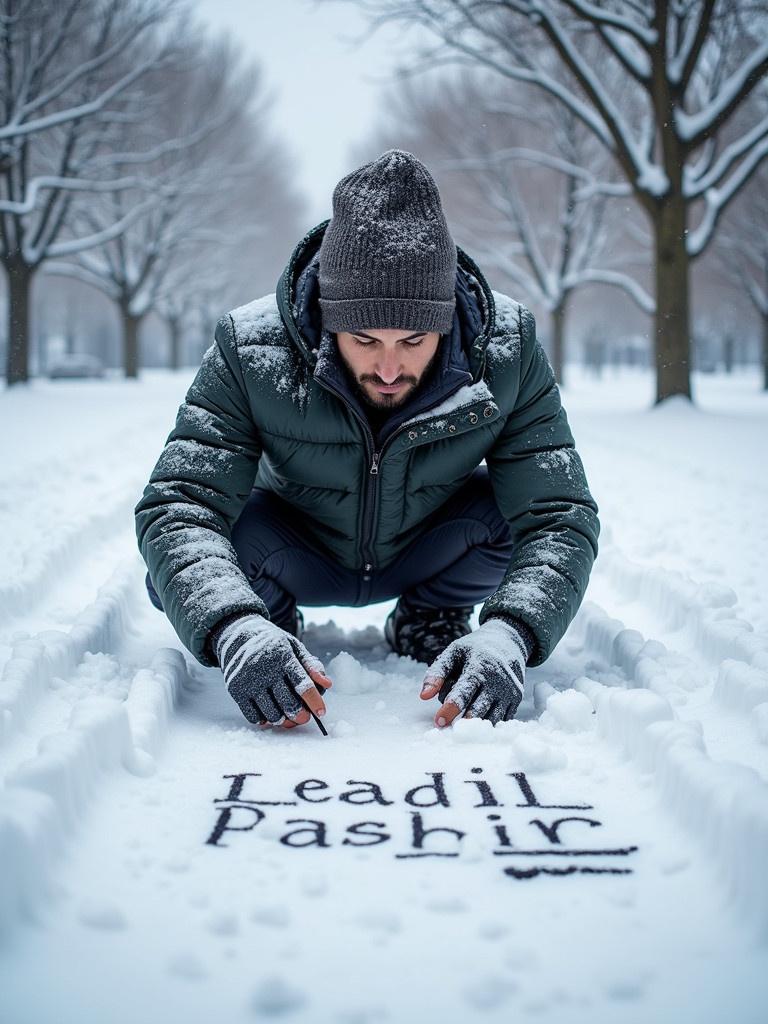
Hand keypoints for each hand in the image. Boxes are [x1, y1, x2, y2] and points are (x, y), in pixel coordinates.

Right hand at [213, 614, 332, 729]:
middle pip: (287, 703)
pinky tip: (269, 714)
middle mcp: (265, 669)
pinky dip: (264, 720)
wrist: (238, 635)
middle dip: (300, 715)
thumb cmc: (272, 644)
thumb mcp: (294, 647)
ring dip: (282, 720)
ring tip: (287, 716)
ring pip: (271, 713)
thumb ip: (311, 666)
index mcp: (283, 657)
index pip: (302, 684)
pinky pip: (253, 716)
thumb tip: (327, 684)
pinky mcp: (236, 690)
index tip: (321, 712)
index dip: (314, 701)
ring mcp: (248, 681)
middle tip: (304, 718)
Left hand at [419, 618, 526, 726]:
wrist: (508, 642)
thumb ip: (437, 673)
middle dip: (461, 722)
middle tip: (446, 727)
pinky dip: (487, 722)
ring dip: (473, 724)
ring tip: (461, 720)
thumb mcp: (453, 653)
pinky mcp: (517, 699)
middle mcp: (497, 681)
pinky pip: (501, 719)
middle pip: (478, 711)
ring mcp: (509, 691)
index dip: (450, 709)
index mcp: (479, 667)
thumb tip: (424, 696)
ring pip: (490, 719)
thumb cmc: (476, 648)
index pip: (464, 693)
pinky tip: (476, 717)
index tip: (438, 722)